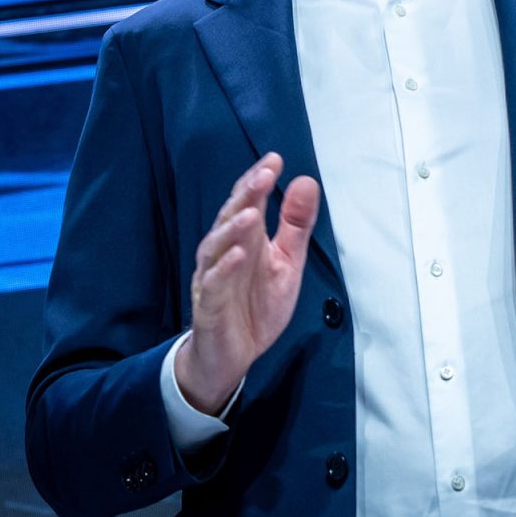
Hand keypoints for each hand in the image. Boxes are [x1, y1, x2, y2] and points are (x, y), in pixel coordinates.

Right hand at [177, 151, 319, 414]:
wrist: (231, 356)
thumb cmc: (255, 305)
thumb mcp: (286, 263)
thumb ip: (295, 226)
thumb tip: (306, 182)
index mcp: (245, 240)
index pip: (248, 202)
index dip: (259, 181)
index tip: (275, 159)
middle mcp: (225, 252)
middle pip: (231, 217)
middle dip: (246, 195)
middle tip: (263, 175)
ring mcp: (214, 277)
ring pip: (217, 246)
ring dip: (233, 228)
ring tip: (251, 212)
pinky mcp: (209, 305)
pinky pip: (214, 283)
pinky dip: (225, 268)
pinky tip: (239, 255)